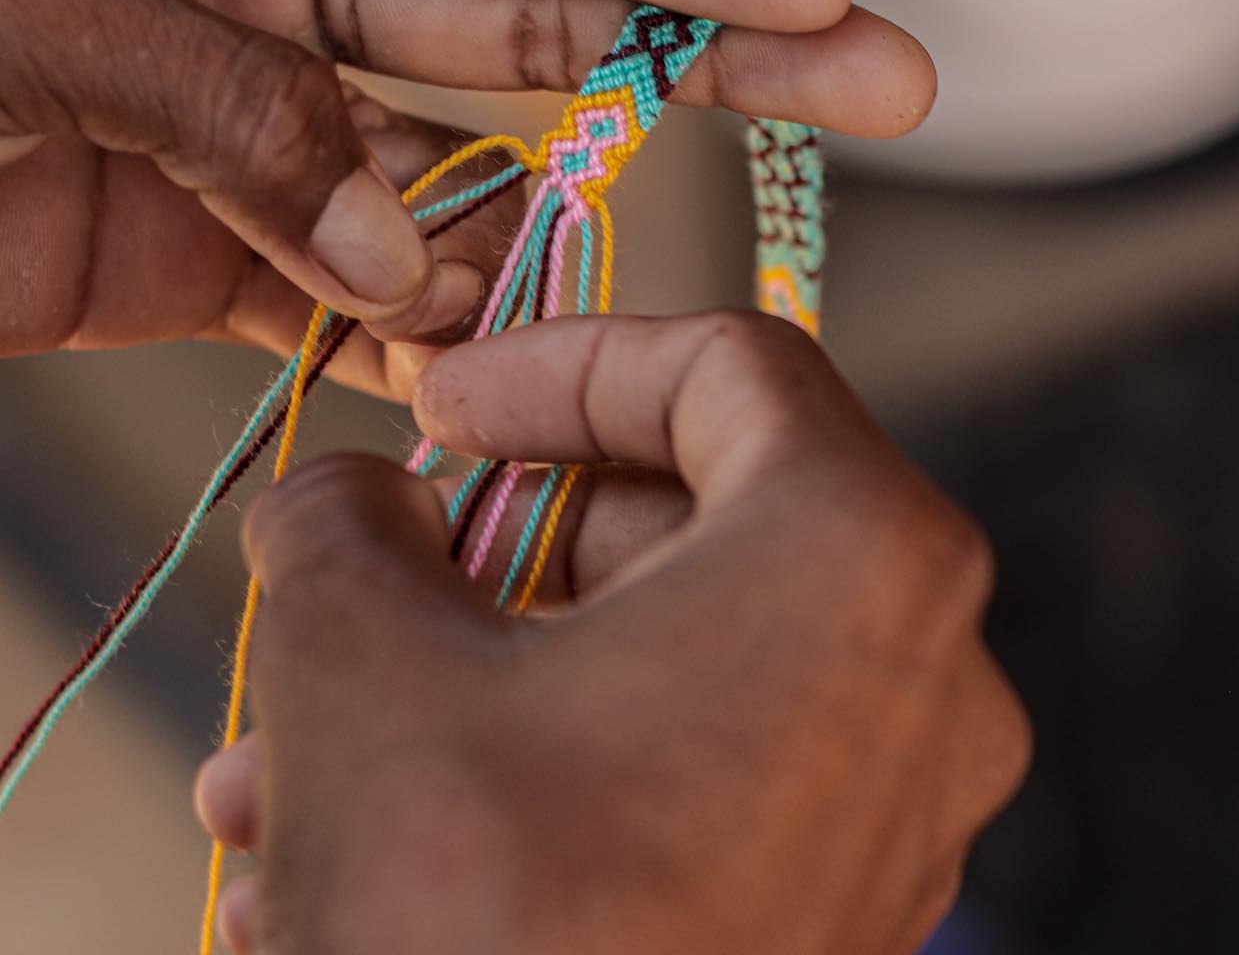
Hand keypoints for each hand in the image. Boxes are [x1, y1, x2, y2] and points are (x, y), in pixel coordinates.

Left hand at [0, 0, 933, 382]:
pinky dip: (421, 331)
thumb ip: (230, 109)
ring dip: (533, 243)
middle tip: (885, 76)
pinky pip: (358, 280)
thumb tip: (408, 259)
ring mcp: (255, 104)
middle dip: (711, 54)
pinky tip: (482, 370)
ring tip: (590, 313)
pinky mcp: (214, 235)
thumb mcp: (3, 6)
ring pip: (457, 169)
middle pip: (535, 12)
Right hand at [194, 312, 1028, 954]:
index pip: (723, 366)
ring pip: (660, 654)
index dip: (566, 362)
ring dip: (479, 673)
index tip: (444, 406)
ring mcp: (891, 794)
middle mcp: (919, 663)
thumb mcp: (365, 661)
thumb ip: (348, 521)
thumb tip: (348, 496)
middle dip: (495, 547)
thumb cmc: (487, 919)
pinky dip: (543, 761)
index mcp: (857, 550)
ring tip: (297, 751)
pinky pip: (684, 763)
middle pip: (686, 516)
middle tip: (364, 577)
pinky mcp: (838, 898)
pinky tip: (369, 833)